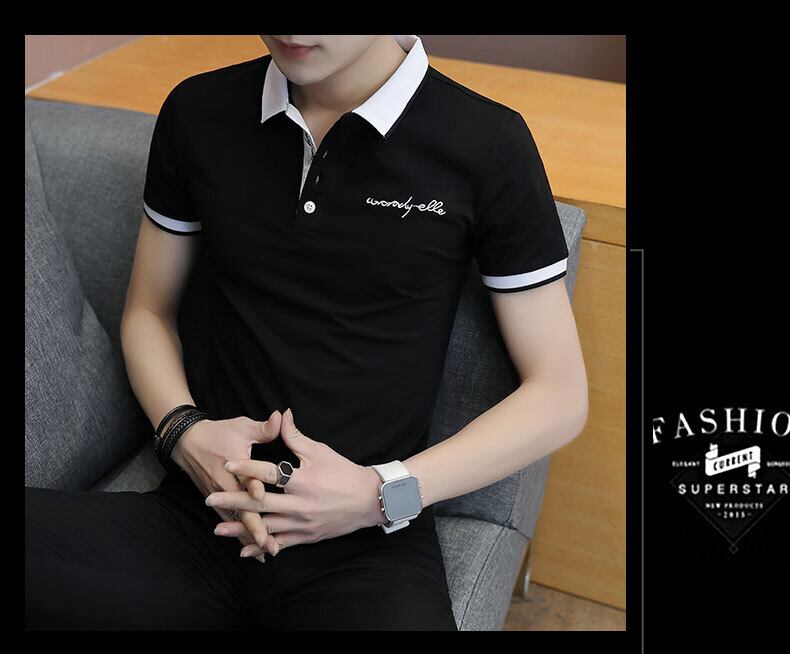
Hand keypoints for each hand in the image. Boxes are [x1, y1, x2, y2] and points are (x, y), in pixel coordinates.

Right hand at [171, 410, 283, 559]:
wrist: (187, 441)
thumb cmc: (218, 433)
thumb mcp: (241, 426)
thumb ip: (263, 427)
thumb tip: (281, 417)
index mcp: (233, 465)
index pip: (244, 479)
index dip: (253, 488)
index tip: (262, 498)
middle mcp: (225, 484)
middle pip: (240, 509)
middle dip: (255, 527)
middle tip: (269, 543)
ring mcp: (218, 495)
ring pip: (235, 520)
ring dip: (249, 536)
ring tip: (266, 552)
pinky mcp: (216, 502)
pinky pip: (229, 521)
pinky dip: (239, 535)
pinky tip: (251, 551)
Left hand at [206, 407, 383, 553]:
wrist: (368, 500)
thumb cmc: (344, 472)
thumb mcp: (320, 451)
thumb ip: (295, 436)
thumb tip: (281, 414)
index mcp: (304, 480)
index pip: (270, 473)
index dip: (248, 468)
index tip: (227, 463)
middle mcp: (301, 504)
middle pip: (261, 503)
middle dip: (233, 502)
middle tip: (210, 500)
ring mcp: (303, 523)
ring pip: (266, 527)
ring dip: (241, 528)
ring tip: (218, 529)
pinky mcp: (307, 536)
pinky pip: (280, 543)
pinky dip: (261, 547)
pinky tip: (243, 549)